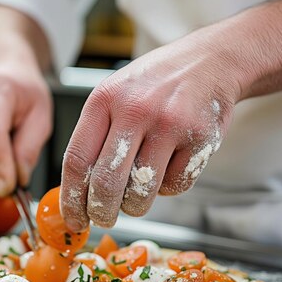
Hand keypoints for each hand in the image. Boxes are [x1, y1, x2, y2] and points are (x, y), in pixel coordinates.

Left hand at [60, 37, 241, 230]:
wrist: (210, 61)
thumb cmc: (155, 85)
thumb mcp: (114, 96)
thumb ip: (94, 137)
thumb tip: (75, 192)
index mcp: (104, 99)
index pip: (76, 160)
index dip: (71, 199)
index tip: (73, 219)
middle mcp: (135, 110)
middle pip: (106, 183)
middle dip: (101, 212)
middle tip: (103, 219)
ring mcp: (170, 124)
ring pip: (141, 192)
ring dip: (135, 205)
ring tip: (137, 192)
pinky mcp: (201, 139)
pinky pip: (174, 185)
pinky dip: (167, 187)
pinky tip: (168, 166)